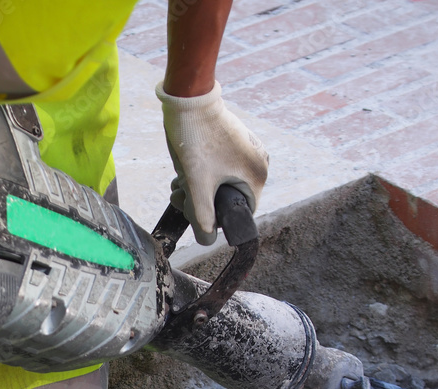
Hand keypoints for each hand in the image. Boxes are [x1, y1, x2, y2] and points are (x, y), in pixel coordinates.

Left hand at [157, 81, 267, 244]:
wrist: (188, 98)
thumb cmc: (195, 138)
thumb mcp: (196, 183)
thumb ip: (203, 216)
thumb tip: (207, 241)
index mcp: (257, 176)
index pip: (240, 213)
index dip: (215, 218)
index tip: (195, 211)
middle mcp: (258, 163)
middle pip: (228, 199)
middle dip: (201, 201)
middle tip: (180, 195)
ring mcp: (247, 151)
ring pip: (221, 184)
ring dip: (197, 188)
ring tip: (178, 182)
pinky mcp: (234, 142)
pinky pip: (220, 168)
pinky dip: (202, 173)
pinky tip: (184, 170)